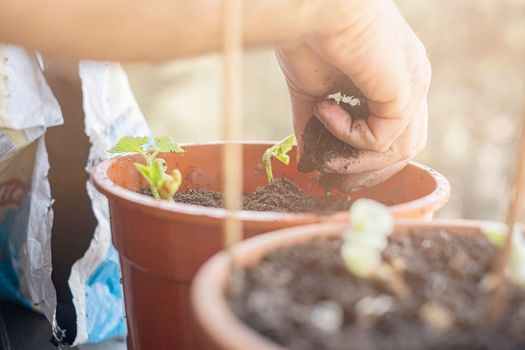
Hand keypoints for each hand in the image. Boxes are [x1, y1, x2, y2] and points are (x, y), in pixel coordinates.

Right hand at [276, 0, 429, 191]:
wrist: (310, 6)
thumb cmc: (309, 36)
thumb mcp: (311, 91)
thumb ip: (314, 124)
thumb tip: (307, 156)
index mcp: (392, 81)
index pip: (395, 134)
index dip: (367, 161)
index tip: (336, 174)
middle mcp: (410, 83)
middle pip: (406, 149)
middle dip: (368, 172)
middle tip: (333, 180)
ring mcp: (413, 85)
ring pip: (403, 149)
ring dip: (357, 161)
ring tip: (325, 155)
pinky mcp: (405, 89)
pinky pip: (383, 136)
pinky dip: (349, 136)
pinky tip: (324, 111)